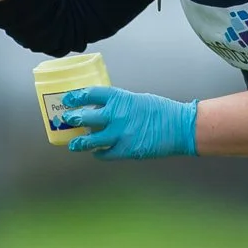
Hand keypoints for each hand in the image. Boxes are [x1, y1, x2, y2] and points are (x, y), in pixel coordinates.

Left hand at [60, 86, 198, 159]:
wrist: (180, 126)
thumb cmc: (161, 111)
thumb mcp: (137, 100)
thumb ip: (119, 105)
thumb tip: (103, 111)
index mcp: (120, 98)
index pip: (90, 94)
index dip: (75, 97)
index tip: (68, 99)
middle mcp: (116, 115)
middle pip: (84, 117)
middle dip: (72, 119)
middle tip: (67, 120)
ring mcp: (119, 134)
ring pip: (90, 140)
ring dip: (79, 143)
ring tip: (74, 144)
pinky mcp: (126, 150)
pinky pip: (105, 154)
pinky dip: (99, 153)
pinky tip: (97, 152)